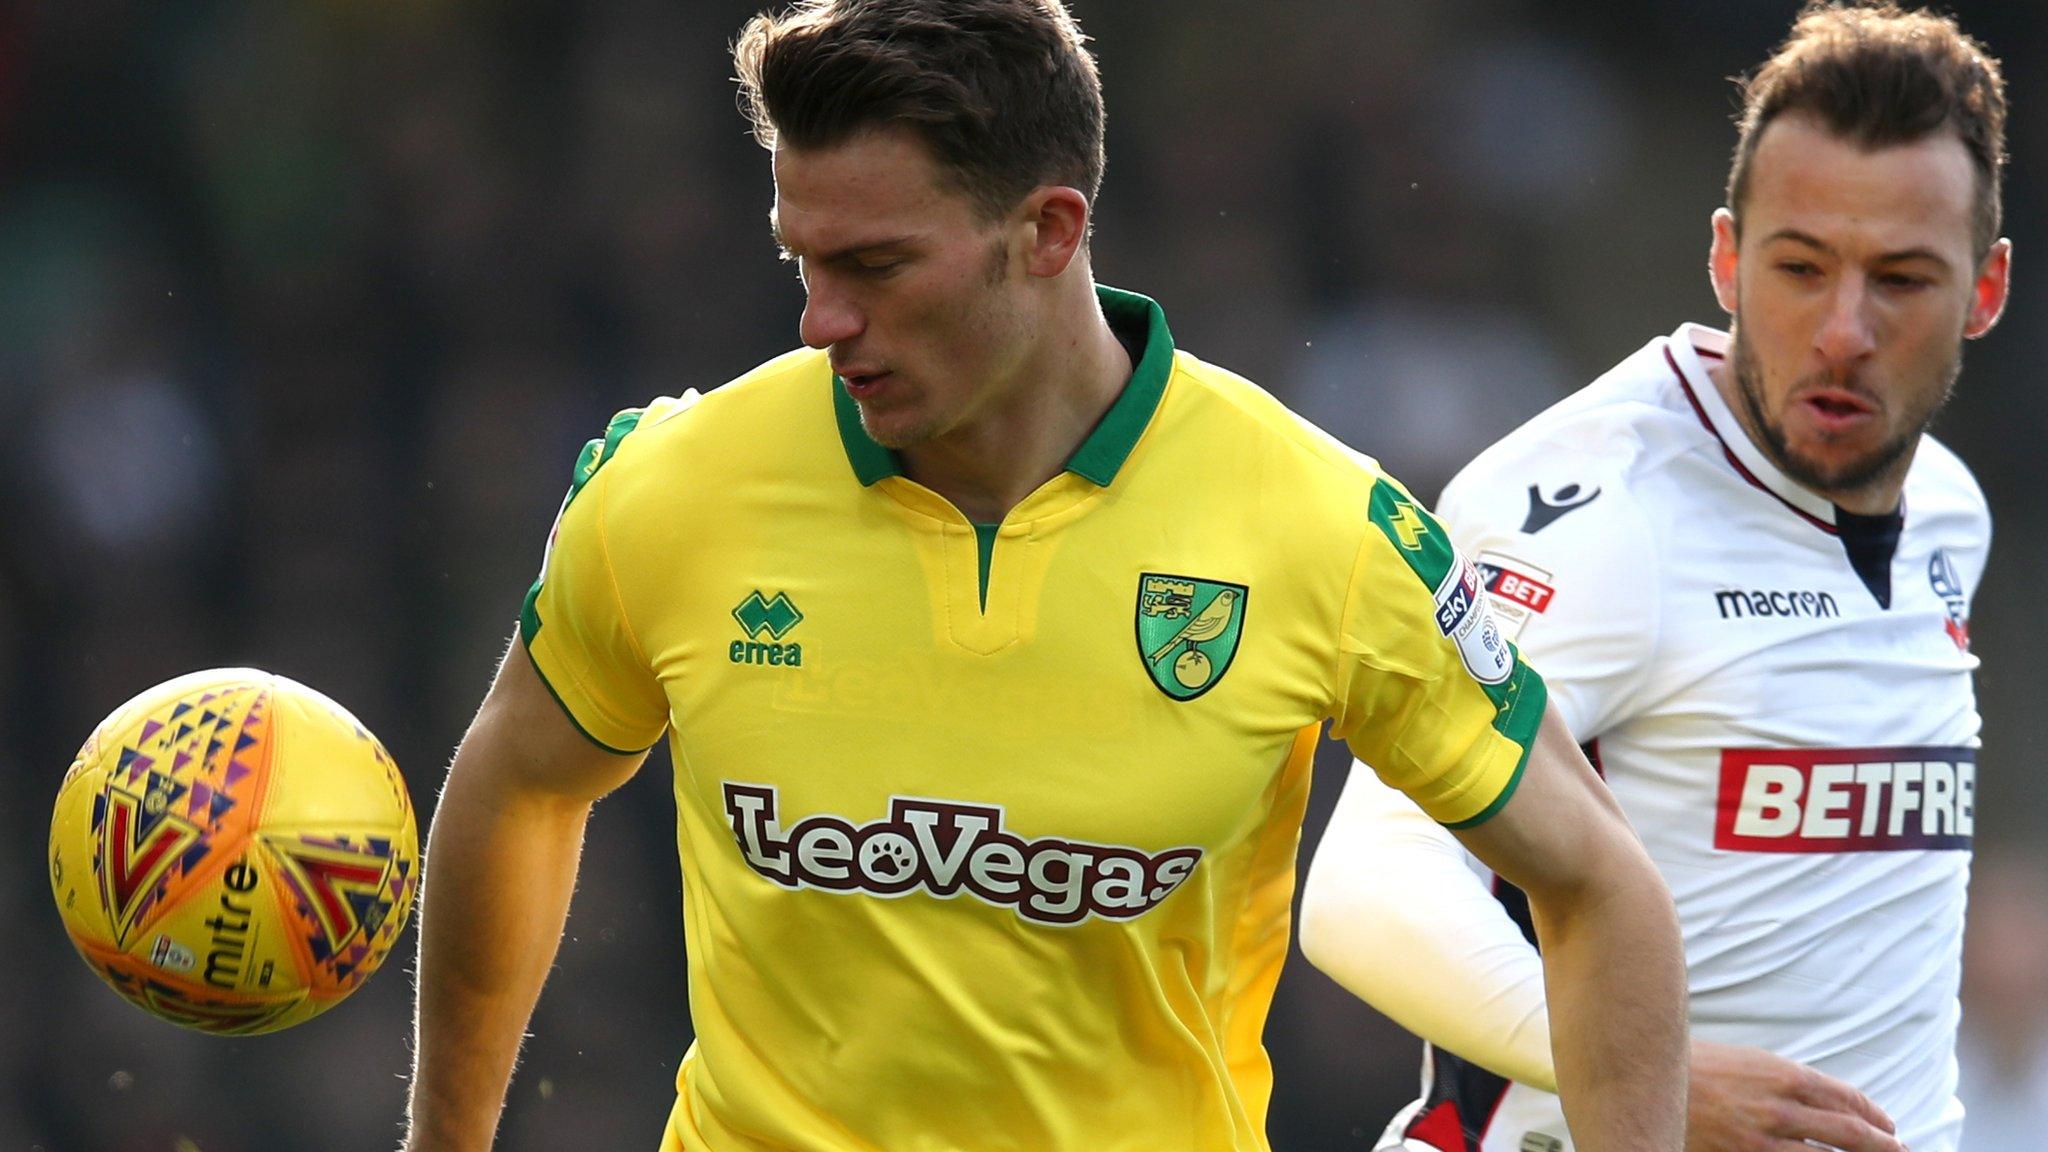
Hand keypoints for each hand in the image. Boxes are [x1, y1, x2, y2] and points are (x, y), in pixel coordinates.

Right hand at [1686, 1040, 1904, 1151]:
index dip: (1873, 1114)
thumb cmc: (1689, 1066)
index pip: (1845, 1097)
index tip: (1888, 1126)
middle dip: (1883, 1147)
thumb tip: (1816, 1098)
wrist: (1641, 1079)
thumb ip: (1780, 1080)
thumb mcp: (1742, 1061)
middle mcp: (1780, 1107)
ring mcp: (1762, 1139)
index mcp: (1781, 1074)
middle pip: (1849, 1133)